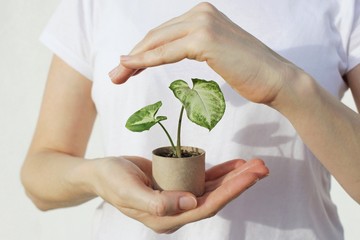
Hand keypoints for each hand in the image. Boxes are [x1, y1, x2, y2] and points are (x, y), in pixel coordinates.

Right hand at [90, 156, 267, 232]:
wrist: (102, 172)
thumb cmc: (111, 180)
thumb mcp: (128, 191)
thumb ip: (157, 203)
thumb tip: (190, 204)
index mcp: (167, 218)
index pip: (205, 207)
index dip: (228, 193)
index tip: (248, 176)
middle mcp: (177, 210)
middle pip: (215, 198)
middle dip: (240, 183)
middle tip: (262, 168)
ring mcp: (179, 197)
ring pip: (213, 188)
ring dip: (235, 177)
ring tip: (256, 164)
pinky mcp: (179, 184)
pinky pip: (204, 179)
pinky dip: (221, 172)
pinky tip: (235, 165)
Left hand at [109, 2, 296, 104]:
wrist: (277, 80)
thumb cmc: (249, 72)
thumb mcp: (218, 53)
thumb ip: (196, 46)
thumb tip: (175, 51)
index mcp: (204, 14)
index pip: (164, 33)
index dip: (142, 50)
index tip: (127, 66)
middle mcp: (201, 12)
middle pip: (156, 35)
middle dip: (132, 55)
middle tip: (115, 74)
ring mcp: (204, 23)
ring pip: (157, 42)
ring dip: (133, 60)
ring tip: (117, 75)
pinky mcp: (206, 39)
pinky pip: (167, 52)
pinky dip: (146, 61)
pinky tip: (130, 67)